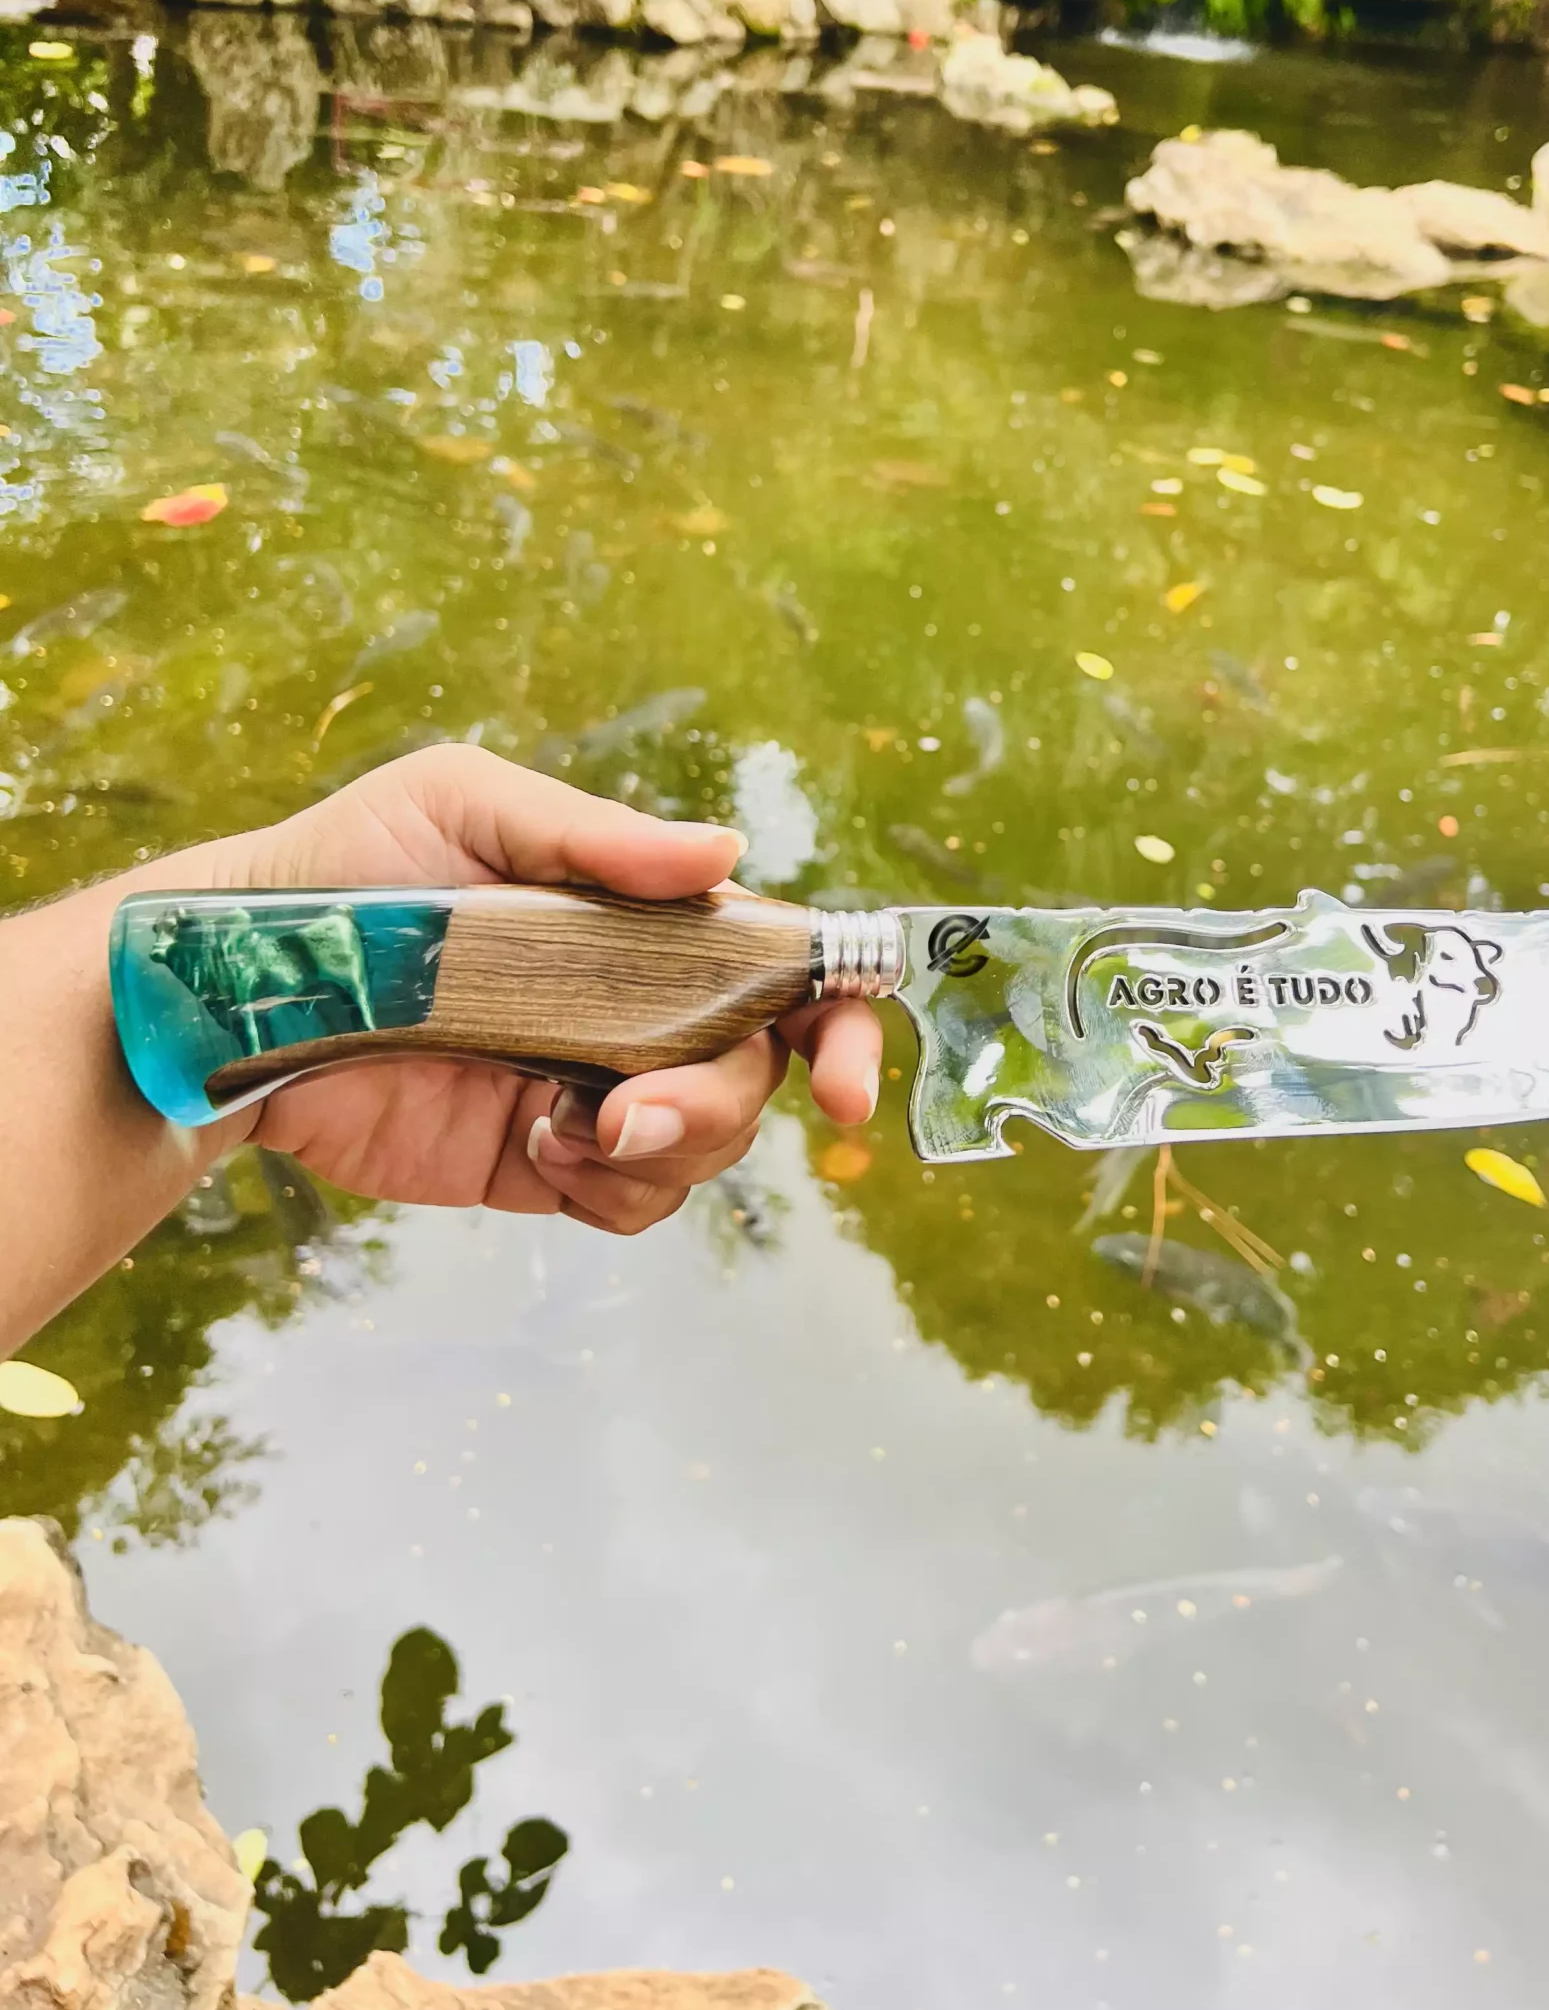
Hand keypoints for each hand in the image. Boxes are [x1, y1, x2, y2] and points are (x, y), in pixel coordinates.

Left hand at [223, 745, 881, 1234]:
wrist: (238, 999)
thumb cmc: (345, 872)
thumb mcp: (465, 808)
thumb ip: (596, 839)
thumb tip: (724, 856)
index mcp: (640, 920)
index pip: (779, 967)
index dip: (839, 1021)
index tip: (849, 1080)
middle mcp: (636, 1005)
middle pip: (756, 1071)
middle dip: (725, 1101)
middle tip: (639, 1108)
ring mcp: (592, 1088)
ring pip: (704, 1146)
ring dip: (666, 1148)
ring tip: (568, 1126)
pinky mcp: (539, 1162)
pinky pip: (632, 1201)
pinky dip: (611, 1187)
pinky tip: (537, 1148)